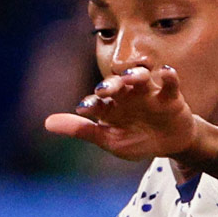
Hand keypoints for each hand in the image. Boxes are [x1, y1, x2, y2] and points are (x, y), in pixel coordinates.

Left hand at [43, 65, 206, 164]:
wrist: (169, 144)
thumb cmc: (137, 140)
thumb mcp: (109, 140)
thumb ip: (81, 130)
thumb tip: (47, 123)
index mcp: (110, 106)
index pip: (97, 101)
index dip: (90, 104)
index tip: (83, 109)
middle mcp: (127, 95)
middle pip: (117, 84)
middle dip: (111, 84)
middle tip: (104, 90)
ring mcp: (148, 93)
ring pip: (141, 78)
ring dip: (135, 75)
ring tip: (131, 78)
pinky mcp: (170, 96)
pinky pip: (170, 83)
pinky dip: (169, 76)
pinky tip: (166, 72)